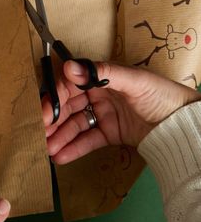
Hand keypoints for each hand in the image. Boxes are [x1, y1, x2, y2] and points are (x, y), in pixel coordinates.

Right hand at [43, 61, 200, 164]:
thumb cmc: (161, 95)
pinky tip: (60, 156)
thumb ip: (100, 72)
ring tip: (47, 149)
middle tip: (38, 133)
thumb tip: (69, 66)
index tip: (45, 112)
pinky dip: (74, 148)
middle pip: (69, 108)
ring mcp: (103, 115)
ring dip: (60, 137)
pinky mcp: (109, 134)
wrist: (183, 125)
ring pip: (75, 125)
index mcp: (101, 78)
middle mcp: (98, 95)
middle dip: (53, 121)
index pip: (70, 87)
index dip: (56, 99)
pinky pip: (87, 141)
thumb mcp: (133, 81)